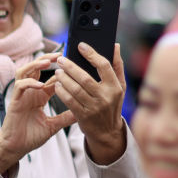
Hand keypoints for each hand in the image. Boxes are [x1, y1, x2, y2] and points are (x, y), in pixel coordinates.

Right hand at [0, 56, 76, 174]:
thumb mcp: (53, 126)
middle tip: (61, 54)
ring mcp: (22, 95)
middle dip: (47, 59)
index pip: (51, 78)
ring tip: (48, 62)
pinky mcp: (15, 101)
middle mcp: (31, 92)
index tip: (73, 63)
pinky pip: (20, 86)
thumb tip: (83, 113)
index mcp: (40, 96)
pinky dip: (29, 83)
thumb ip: (66, 117)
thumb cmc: (31, 136)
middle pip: (36, 68)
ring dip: (36, 65)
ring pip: (25, 71)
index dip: (61, 70)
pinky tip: (40, 84)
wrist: (16, 148)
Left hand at [52, 42, 126, 163]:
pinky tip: (57, 85)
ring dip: (63, 78)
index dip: (91, 54)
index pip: (104, 65)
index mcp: (115, 87)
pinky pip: (69, 101)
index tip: (80, 46)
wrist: (108, 132)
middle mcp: (106, 97)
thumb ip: (117, 65)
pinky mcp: (83, 116)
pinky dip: (61, 91)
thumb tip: (115, 45)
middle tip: (61, 59)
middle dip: (70, 67)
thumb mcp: (119, 86)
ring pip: (75, 89)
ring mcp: (94, 107)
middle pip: (85, 77)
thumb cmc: (112, 104)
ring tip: (58, 71)